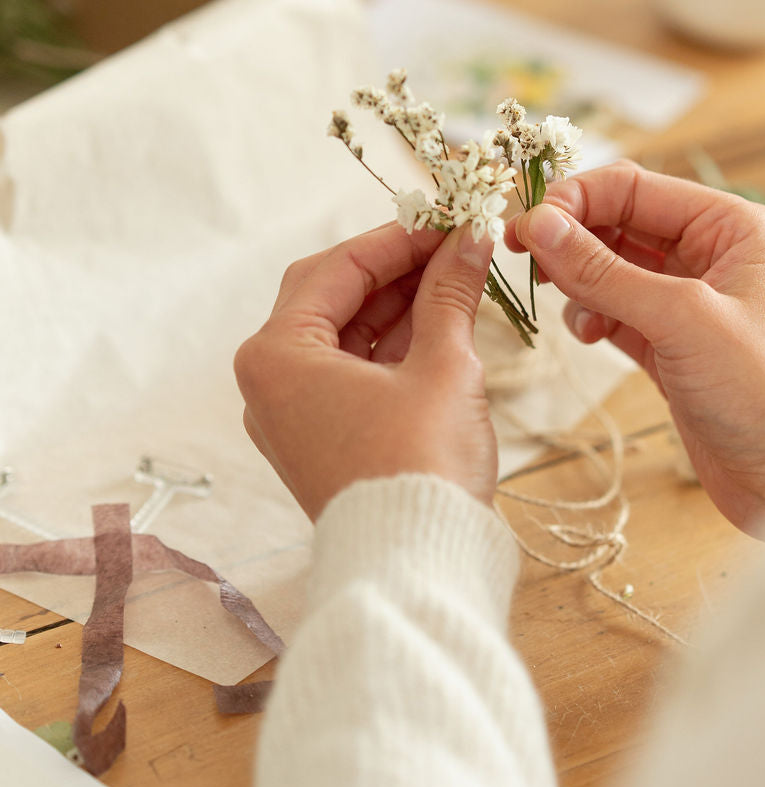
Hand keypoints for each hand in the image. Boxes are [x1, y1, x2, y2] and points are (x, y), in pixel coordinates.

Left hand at [235, 222, 497, 520]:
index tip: (449, 219)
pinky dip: (394, 343)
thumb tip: (471, 238)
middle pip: (335, 296)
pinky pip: (353, 370)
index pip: (338, 267)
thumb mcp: (443, 366)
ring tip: (459, 276)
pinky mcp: (322, 438)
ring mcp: (294, 413)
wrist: (415, 568)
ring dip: (400, 303)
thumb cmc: (420, 466)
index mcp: (277, 355)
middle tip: (456, 243)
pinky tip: (442, 320)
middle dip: (398, 268)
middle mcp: (271, 381)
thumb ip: (451, 293)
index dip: (399, 238)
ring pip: (347, 333)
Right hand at [505, 161, 764, 532]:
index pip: (634, 187)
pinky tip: (590, 334)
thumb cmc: (764, 391)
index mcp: (732, 226)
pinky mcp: (670, 341)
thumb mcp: (681, 321)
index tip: (527, 223)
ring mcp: (689, 298)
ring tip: (566, 304)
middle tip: (520, 254)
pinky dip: (592, 314)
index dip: (576, 198)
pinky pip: (614, 307)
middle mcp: (711, 252)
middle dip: (569, 237)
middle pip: (618, 221)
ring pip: (610, 265)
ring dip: (578, 278)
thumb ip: (604, 271)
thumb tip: (539, 224)